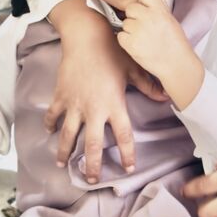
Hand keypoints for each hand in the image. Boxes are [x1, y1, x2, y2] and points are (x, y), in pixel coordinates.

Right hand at [46, 0, 166, 182]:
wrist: (85, 36)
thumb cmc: (112, 51)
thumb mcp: (134, 68)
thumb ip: (148, 85)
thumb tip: (166, 97)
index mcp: (114, 104)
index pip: (123, 136)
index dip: (127, 154)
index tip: (129, 168)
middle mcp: (94, 109)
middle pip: (92, 145)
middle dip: (92, 165)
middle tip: (91, 180)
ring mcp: (75, 104)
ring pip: (68, 135)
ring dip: (64, 152)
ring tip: (62, 165)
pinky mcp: (60, 96)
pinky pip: (53, 115)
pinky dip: (50, 124)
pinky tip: (49, 132)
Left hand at [117, 0, 204, 108]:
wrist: (177, 64)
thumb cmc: (176, 44)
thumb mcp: (171, 20)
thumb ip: (158, 9)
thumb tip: (146, 1)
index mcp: (160, 9)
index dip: (143, 4)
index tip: (145, 11)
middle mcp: (148, 17)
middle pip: (130, 8)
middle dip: (134, 17)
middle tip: (142, 27)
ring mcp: (138, 30)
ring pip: (125, 23)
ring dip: (130, 30)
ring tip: (143, 39)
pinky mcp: (130, 43)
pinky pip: (120, 36)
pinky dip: (126, 41)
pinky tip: (137, 45)